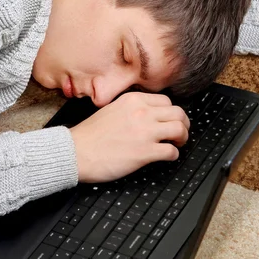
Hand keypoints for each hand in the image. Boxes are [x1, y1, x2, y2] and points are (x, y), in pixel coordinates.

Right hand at [69, 91, 189, 183]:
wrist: (75, 152)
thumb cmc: (89, 136)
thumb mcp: (111, 110)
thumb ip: (130, 109)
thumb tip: (147, 115)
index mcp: (133, 100)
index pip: (166, 101)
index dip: (171, 113)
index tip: (169, 121)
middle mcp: (142, 112)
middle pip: (178, 113)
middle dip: (183, 124)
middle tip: (180, 133)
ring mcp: (145, 132)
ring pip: (180, 129)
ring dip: (183, 138)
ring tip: (177, 144)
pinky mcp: (145, 152)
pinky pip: (172, 152)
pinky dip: (173, 155)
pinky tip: (167, 157)